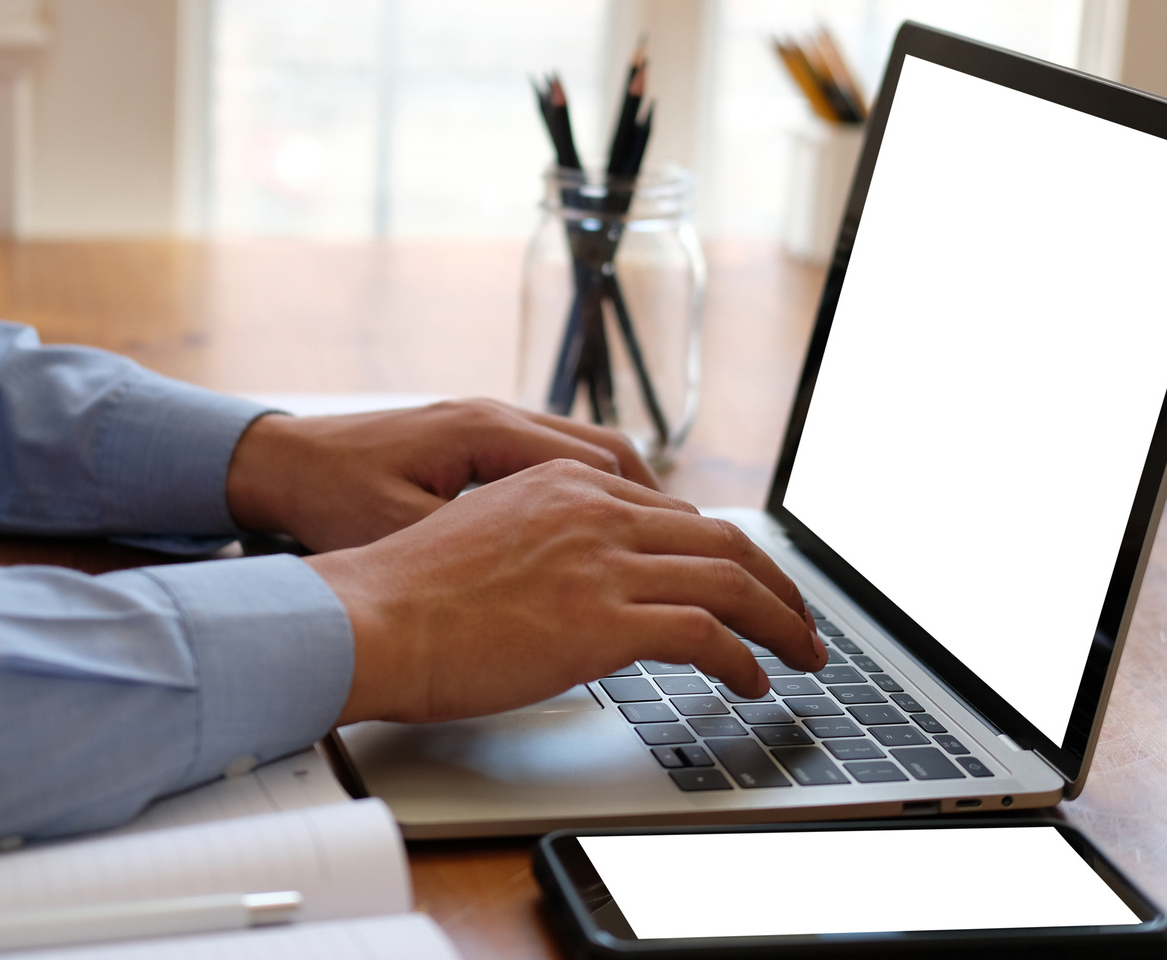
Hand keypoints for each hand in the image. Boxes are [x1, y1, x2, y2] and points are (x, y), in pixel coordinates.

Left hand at [224, 398, 656, 551]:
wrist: (272, 464)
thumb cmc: (326, 500)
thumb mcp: (404, 535)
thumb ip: (480, 554)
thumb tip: (551, 591)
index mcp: (488, 432)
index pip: (605, 464)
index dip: (658, 516)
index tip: (695, 559)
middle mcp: (497, 418)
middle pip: (612, 457)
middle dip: (664, 511)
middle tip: (707, 563)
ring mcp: (485, 426)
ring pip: (588, 460)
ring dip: (630, 506)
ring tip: (666, 560)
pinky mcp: (469, 444)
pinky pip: (553, 467)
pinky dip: (588, 502)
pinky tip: (596, 546)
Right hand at [303, 459, 828, 723]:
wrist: (366, 618)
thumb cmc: (405, 594)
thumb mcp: (484, 537)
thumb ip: (542, 543)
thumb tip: (573, 584)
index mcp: (564, 484)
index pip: (674, 513)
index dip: (723, 551)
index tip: (744, 582)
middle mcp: (594, 510)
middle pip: (720, 537)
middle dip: (773, 583)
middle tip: (798, 619)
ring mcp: (602, 562)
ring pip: (731, 579)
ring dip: (779, 622)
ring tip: (801, 653)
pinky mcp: (603, 619)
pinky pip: (706, 635)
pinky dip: (744, 659)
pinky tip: (753, 682)